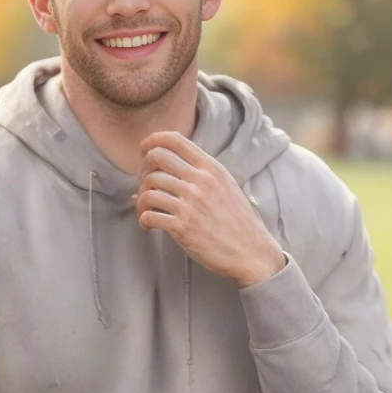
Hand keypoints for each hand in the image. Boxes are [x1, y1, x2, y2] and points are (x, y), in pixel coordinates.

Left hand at [135, 131, 285, 287]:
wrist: (251, 252)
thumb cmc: (238, 221)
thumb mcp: (226, 186)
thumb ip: (202, 173)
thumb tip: (168, 168)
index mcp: (211, 168)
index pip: (174, 140)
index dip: (152, 141)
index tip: (144, 152)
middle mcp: (200, 182)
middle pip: (155, 158)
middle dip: (143, 170)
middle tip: (145, 185)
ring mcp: (190, 204)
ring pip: (149, 188)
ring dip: (140, 198)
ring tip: (146, 209)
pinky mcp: (182, 227)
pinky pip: (149, 215)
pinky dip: (143, 219)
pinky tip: (148, 224)